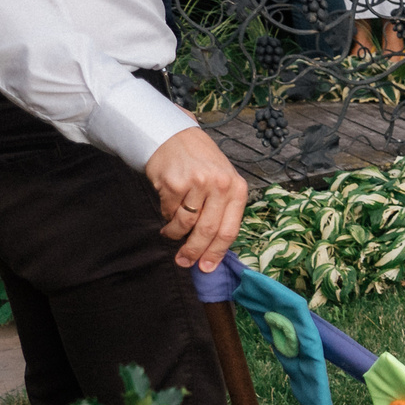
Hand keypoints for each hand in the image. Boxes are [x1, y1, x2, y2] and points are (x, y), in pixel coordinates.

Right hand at [143, 126, 248, 272]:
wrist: (175, 136)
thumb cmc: (201, 164)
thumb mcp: (223, 182)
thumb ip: (223, 210)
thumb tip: (213, 248)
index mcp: (237, 189)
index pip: (230, 230)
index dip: (217, 253)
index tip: (207, 267)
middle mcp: (220, 186)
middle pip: (208, 231)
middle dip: (194, 251)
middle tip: (184, 262)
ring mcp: (198, 183)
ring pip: (186, 224)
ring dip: (175, 234)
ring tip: (170, 233)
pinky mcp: (175, 183)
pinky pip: (169, 212)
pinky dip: (166, 218)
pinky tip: (167, 212)